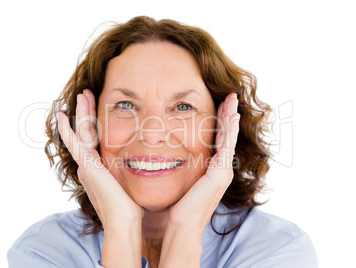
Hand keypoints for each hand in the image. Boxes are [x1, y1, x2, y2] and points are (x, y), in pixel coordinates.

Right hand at [57, 89, 142, 228]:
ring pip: (81, 133)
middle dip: (87, 113)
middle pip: (86, 133)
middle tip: (86, 95)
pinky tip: (63, 118)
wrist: (125, 221)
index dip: (94, 123)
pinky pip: (75, 143)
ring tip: (82, 95)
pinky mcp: (87, 166)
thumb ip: (129, 175)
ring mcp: (87, 166)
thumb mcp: (129, 184)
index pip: (94, 140)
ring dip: (81, 113)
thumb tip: (147, 168)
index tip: (97, 109)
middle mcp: (89, 166)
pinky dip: (67, 130)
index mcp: (98, 169)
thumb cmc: (131, 208)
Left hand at [159, 93, 239, 266]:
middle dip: (228, 115)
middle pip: (226, 136)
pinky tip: (231, 115)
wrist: (181, 226)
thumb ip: (179, 168)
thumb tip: (163, 155)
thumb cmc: (177, 206)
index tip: (218, 106)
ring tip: (232, 99)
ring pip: (229, 137)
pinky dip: (229, 129)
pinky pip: (226, 145)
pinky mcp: (220, 173)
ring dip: (231, 117)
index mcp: (211, 170)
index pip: (217, 140)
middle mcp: (220, 169)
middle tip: (230, 97)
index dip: (219, 123)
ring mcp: (223, 171)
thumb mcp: (179, 180)